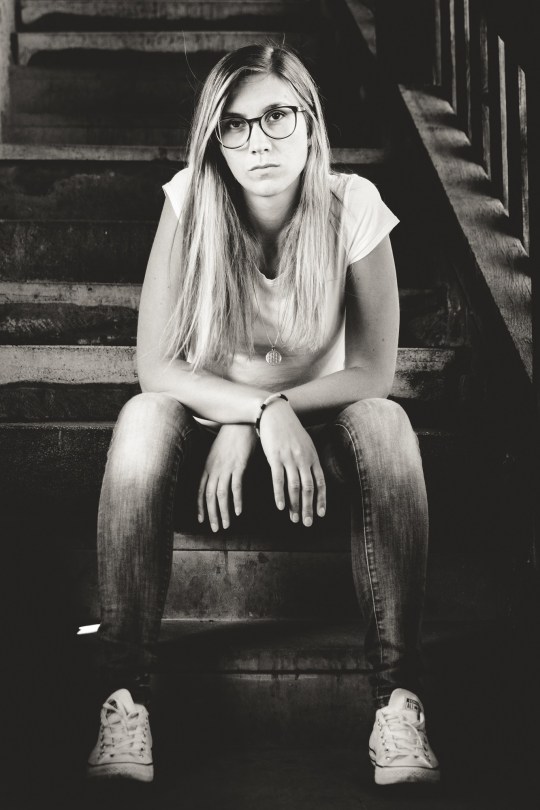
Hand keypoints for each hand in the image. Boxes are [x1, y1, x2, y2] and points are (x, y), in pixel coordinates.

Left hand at [197, 424, 257, 531]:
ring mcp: (226, 468)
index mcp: (207, 466)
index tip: (202, 520)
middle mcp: (214, 469)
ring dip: (223, 512)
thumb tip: (217, 478)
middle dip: (211, 514)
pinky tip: (238, 511)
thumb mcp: (218, 452)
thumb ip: (216, 466)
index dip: (200, 507)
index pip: (200, 491)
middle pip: (209, 496)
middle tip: (215, 529)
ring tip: (225, 525)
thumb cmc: (231, 437)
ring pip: (221, 495)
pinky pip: (236, 487)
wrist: (241, 422)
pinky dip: (236, 501)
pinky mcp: (239, 466)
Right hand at [258, 399, 325, 526]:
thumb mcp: (305, 443)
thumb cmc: (289, 429)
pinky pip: (278, 480)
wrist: (275, 413)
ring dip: (295, 505)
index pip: (321, 483)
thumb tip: (313, 475)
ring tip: (294, 519)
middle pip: (309, 488)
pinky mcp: (275, 457)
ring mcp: (289, 458)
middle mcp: (303, 459)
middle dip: (309, 508)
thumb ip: (309, 459)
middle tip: (307, 523)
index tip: (321, 514)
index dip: (322, 500)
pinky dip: (280, 495)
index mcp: (312, 457)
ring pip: (295, 487)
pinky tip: (280, 506)